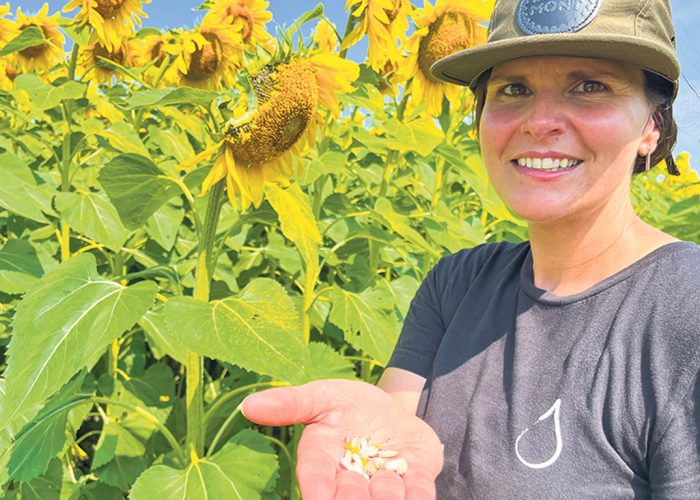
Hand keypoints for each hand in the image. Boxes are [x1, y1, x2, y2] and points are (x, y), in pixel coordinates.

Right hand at [241, 379, 442, 499]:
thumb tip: (249, 406)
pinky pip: (419, 491)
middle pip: (349, 495)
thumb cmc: (347, 406)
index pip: (314, 478)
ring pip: (385, 497)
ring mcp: (386, 479)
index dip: (315, 489)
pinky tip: (417, 498)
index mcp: (323, 459)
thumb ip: (291, 404)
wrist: (390, 409)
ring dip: (386, 498)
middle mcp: (352, 477)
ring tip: (385, 493)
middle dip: (351, 497)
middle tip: (354, 493)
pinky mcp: (418, 474)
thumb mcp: (320, 396)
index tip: (317, 496)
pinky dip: (418, 497)